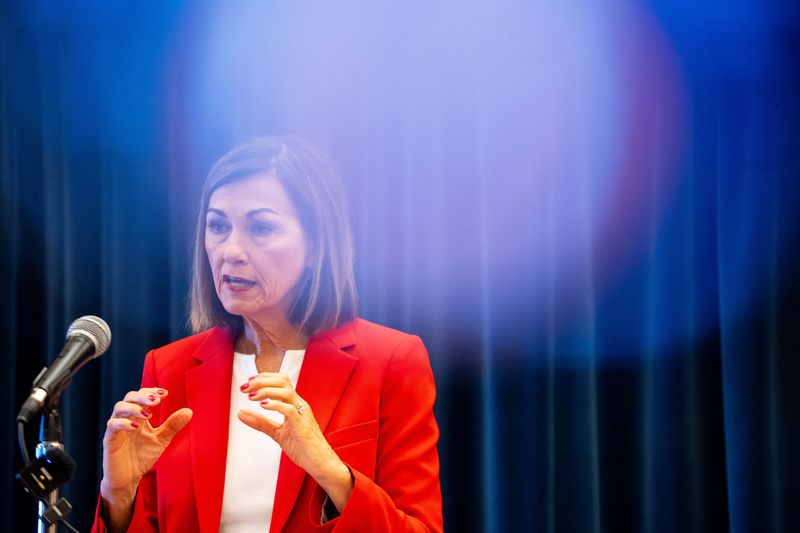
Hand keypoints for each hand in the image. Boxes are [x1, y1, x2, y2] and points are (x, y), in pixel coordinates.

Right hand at [100, 388, 191, 503]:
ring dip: (134, 408)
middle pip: (130, 397)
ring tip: (149, 414)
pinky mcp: (110, 440)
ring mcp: (117, 428)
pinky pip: (112, 426)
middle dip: (143, 395)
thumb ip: (172, 425)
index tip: (165, 393)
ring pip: (119, 408)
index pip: (142, 396)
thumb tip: (189, 411)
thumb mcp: (161, 439)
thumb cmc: (143, 456)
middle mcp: (127, 418)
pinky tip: (137, 427)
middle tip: (157, 400)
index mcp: (139, 416)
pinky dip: (123, 423)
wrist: (128, 477)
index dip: (152, 391)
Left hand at [238, 373, 352, 509]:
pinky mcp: (301, 425)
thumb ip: (260, 422)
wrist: (320, 463)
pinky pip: (289, 409)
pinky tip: (263, 406)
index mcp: (295, 404)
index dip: (264, 378)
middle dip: (262, 380)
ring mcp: (302, 414)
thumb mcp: (277, 433)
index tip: (248, 383)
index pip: (281, 381)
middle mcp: (299, 405)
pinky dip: (275, 405)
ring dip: (266, 391)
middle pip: (282, 381)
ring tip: (252, 396)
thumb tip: (241, 413)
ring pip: (286, 392)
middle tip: (245, 387)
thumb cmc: (304, 448)